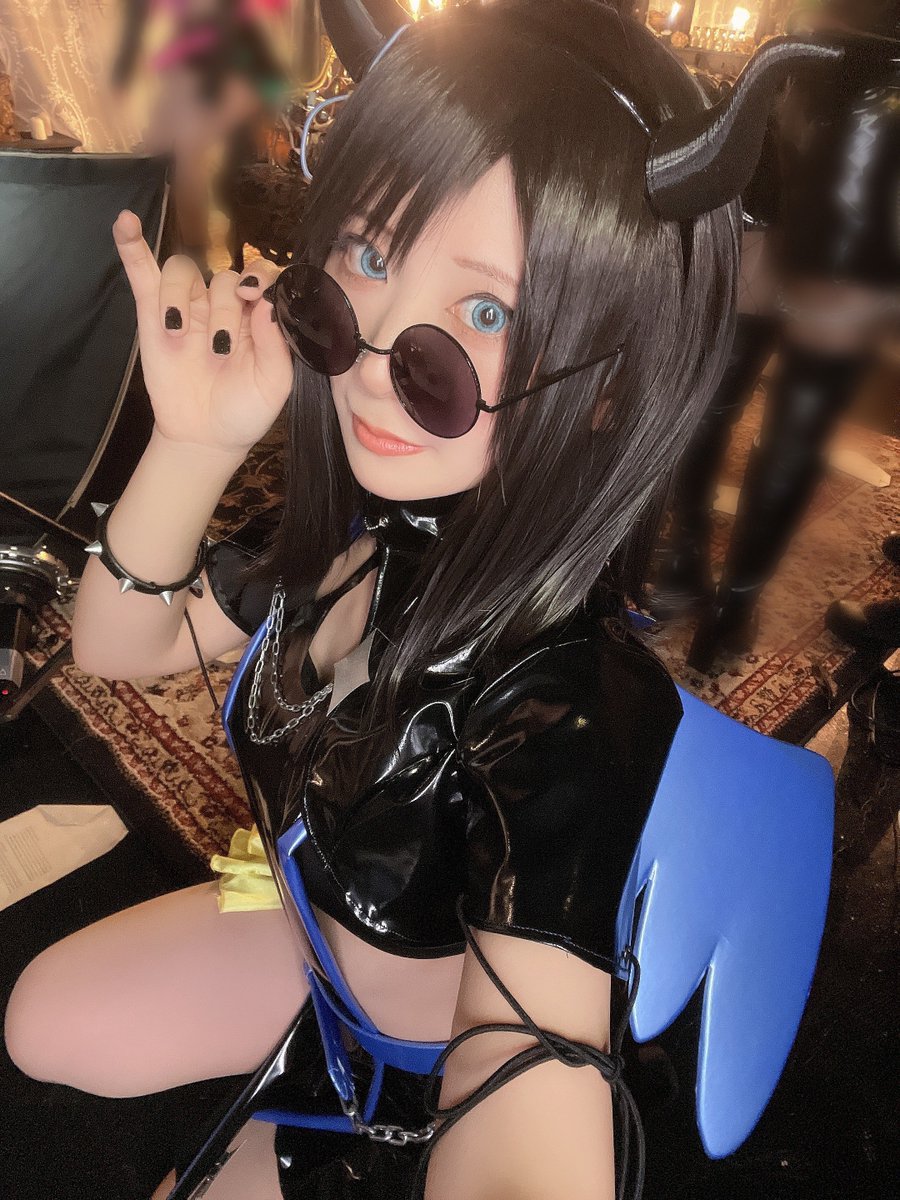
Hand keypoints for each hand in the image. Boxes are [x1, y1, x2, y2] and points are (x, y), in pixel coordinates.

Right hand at [112, 209, 293, 455]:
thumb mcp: (272, 384)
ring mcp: (188, 306)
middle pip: (224, 279)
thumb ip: (276, 345)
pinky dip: (132, 245)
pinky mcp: (153, 314)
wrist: (206, 437)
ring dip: (181, 297)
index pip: (264, 276)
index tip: (256, 296)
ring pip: (185, 271)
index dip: (263, 276)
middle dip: (225, 311)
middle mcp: (224, 305)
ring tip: (179, 333)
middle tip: (221, 350)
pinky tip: (126, 223)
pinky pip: (142, 271)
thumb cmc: (244, 410)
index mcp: (257, 318)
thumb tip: (271, 305)